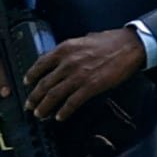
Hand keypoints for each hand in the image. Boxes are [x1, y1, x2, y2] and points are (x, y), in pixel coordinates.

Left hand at [23, 28, 144, 121]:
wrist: (130, 46)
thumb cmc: (111, 41)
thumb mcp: (85, 39)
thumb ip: (72, 49)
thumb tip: (64, 56)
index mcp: (66, 48)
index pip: (40, 63)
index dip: (31, 75)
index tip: (27, 82)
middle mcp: (68, 62)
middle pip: (45, 83)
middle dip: (34, 97)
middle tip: (30, 105)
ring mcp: (79, 75)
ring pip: (55, 95)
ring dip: (45, 107)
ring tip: (40, 115)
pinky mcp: (91, 86)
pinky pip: (72, 102)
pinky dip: (64, 111)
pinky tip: (60, 117)